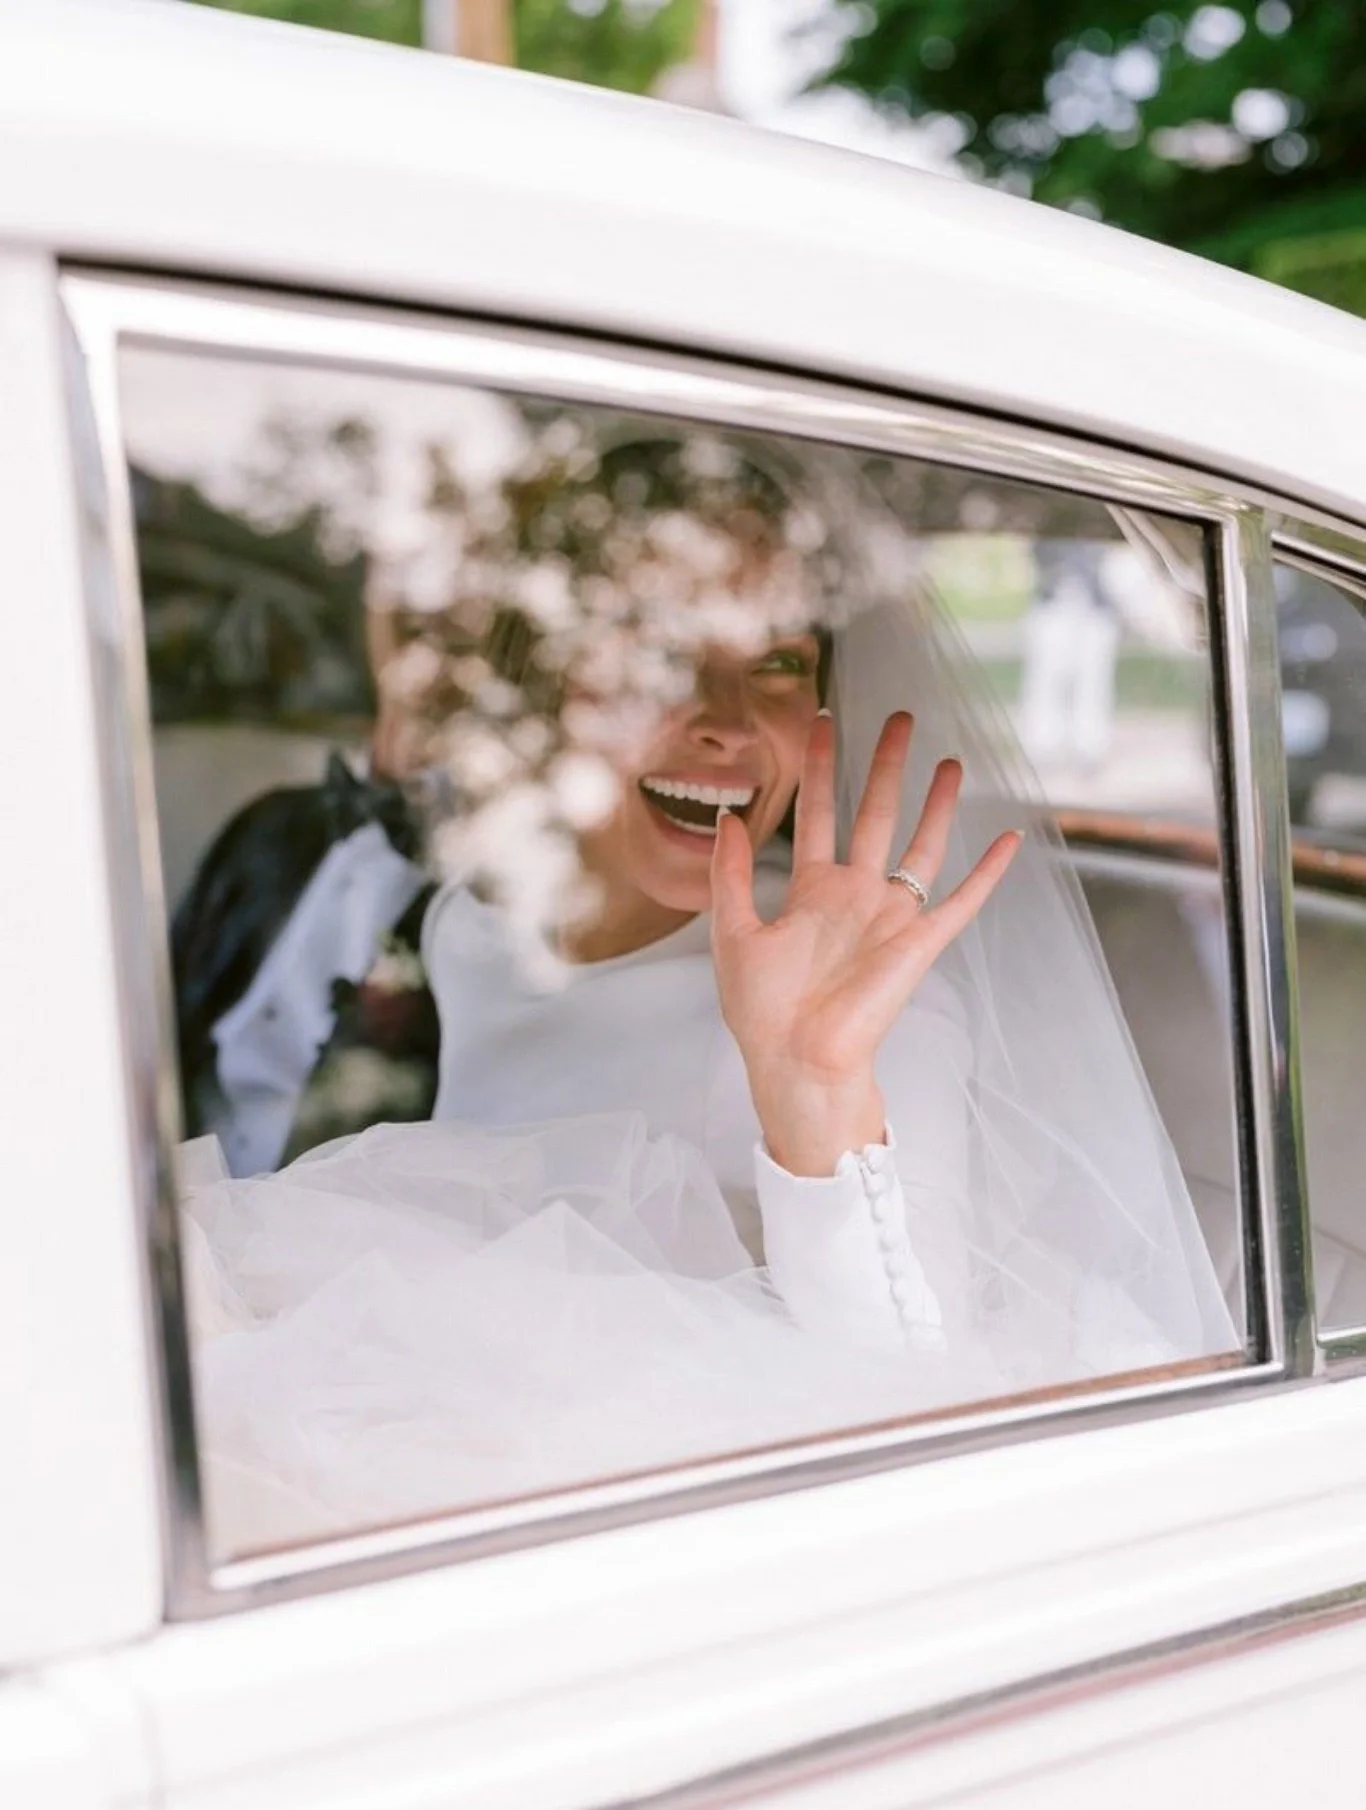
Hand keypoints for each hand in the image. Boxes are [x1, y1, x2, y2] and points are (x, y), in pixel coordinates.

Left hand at [710, 710, 1020, 1176]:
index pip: (818, 813)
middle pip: (875, 814)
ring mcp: (890, 917)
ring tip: (949, 760)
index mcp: (811, 891)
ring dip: (936, 804)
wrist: (796, 1061)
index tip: (824, 722)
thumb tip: (728, 815)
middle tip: (899, 717)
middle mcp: (855, 896)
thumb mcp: (733, 932)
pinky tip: (1009, 839)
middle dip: (886, 765)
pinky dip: (987, 872)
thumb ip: (730, 873)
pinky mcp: (919, 943)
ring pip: (920, 845)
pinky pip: (961, 901)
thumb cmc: (761, 1011)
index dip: (820, 768)